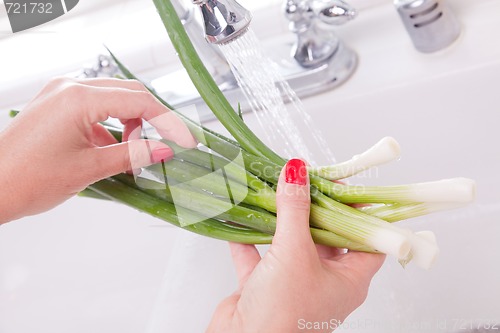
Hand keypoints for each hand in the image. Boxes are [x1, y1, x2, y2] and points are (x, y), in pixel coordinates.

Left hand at [0, 77, 196, 223]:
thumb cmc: (27, 179)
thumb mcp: (90, 168)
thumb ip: (133, 154)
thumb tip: (165, 150)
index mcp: (78, 98)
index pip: (139, 101)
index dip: (168, 121)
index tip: (185, 139)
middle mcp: (69, 88)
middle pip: (128, 93)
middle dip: (151, 119)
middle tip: (165, 144)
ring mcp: (60, 94)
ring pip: (113, 99)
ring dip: (130, 122)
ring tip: (133, 151)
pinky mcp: (55, 105)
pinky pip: (94, 107)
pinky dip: (110, 125)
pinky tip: (111, 148)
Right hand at [207, 159, 384, 332]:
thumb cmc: (283, 314)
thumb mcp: (294, 253)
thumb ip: (295, 209)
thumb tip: (297, 172)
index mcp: (348, 280)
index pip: (366, 239)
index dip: (360, 211)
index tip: (344, 186)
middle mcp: (324, 282)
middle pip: (326, 236)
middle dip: (314, 208)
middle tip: (306, 181)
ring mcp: (293, 285)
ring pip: (291, 244)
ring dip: (281, 220)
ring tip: (276, 191)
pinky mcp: (264, 288)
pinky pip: (259, 257)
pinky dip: (250, 239)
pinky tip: (242, 218)